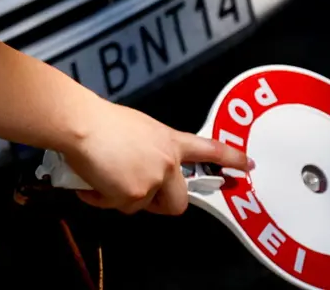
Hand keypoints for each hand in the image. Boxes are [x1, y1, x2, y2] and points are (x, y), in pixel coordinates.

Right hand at [64, 101, 252, 215]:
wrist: (82, 125)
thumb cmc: (102, 121)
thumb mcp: (140, 129)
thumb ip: (153, 148)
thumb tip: (143, 164)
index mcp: (170, 141)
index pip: (210, 150)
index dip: (232, 158)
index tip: (247, 164)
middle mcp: (168, 163)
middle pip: (178, 203)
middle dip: (159, 204)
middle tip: (138, 193)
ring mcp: (153, 181)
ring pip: (141, 206)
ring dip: (122, 196)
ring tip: (105, 174)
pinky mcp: (134, 195)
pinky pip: (118, 208)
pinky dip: (102, 198)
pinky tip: (93, 180)